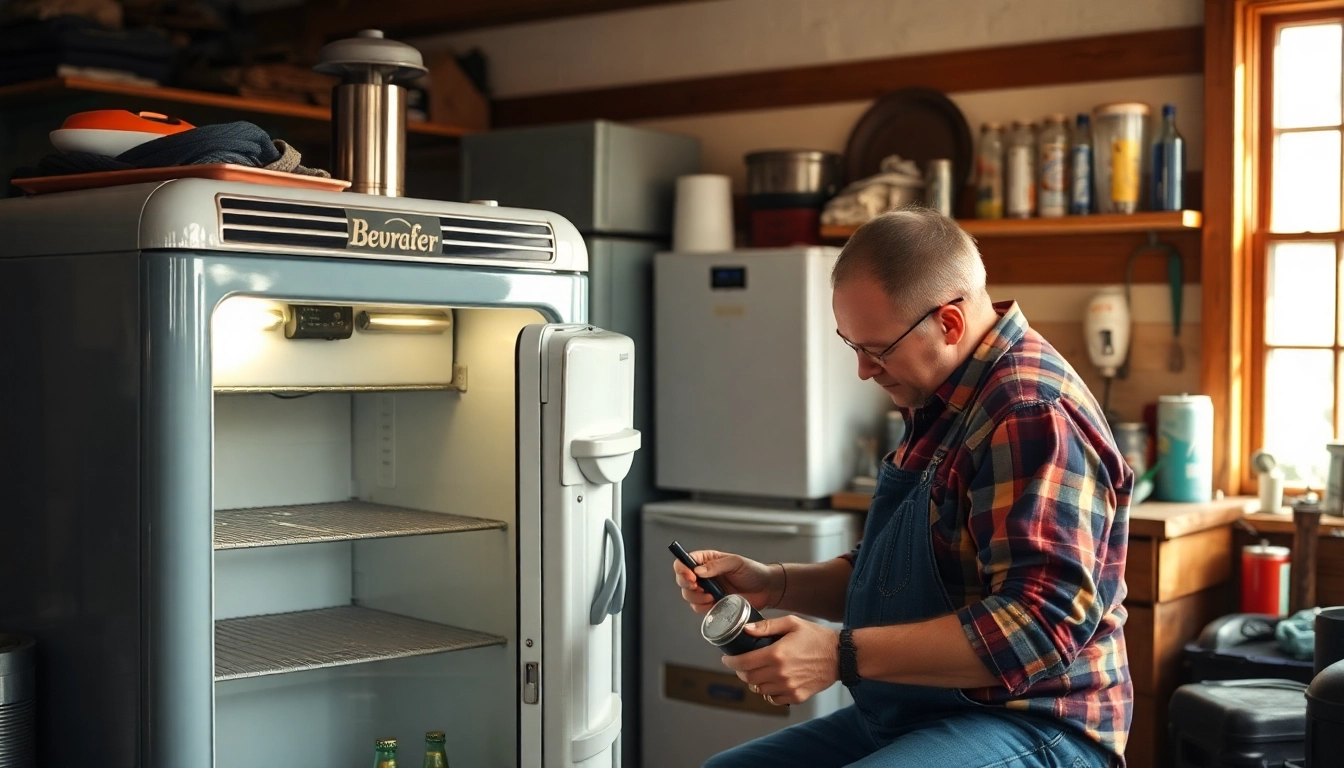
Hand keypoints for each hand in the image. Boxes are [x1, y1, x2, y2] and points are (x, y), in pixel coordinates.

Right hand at [672, 550, 778, 613]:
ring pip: (688, 595)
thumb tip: (698, 571)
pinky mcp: (712, 604)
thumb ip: (717, 565)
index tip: (691, 577)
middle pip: (682, 580)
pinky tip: (715, 603)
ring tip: (712, 597)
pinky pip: (698, 607)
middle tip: (701, 588)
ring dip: (696, 598)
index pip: (684, 561)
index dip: (682, 569)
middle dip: (688, 586)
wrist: (766, 590)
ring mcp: (707, 590)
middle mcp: (703, 575)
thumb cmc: (753, 571)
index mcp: (706, 560)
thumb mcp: (736, 563)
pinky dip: (703, 607)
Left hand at [722, 616, 839, 705]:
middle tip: (743, 664)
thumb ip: (767, 626)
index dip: (731, 662)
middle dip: (741, 671)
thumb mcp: (792, 623)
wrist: (840, 656)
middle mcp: (780, 673)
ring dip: (755, 681)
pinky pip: (773, 698)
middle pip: (749, 678)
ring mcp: (788, 687)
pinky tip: (772, 681)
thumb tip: (746, 629)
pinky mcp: (797, 696)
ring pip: (759, 689)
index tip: (727, 659)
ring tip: (758, 671)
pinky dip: (769, 691)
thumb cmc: (816, 637)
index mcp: (776, 654)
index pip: (743, 662)